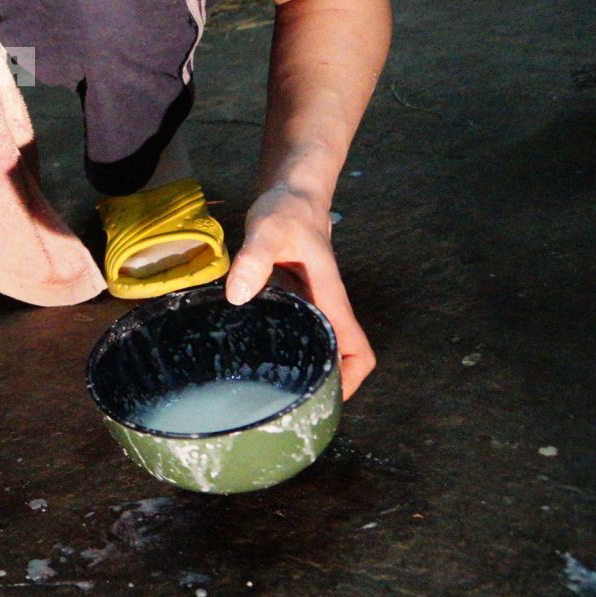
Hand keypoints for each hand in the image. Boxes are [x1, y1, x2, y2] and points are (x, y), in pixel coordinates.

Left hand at [225, 184, 374, 399]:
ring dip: (301, 366)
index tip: (325, 399)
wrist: (291, 191)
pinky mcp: (294, 296)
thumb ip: (254, 259)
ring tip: (264, 389)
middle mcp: (325, 306)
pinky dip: (283, 345)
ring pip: (317, 344)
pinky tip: (250, 352)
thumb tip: (237, 296)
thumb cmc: (286, 210)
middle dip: (321, 384)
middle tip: (283, 404)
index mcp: (330, 299)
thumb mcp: (268, 230)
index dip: (350, 380)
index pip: (358, 351)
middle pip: (339, 357)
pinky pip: (297, 329)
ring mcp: (311, 302)